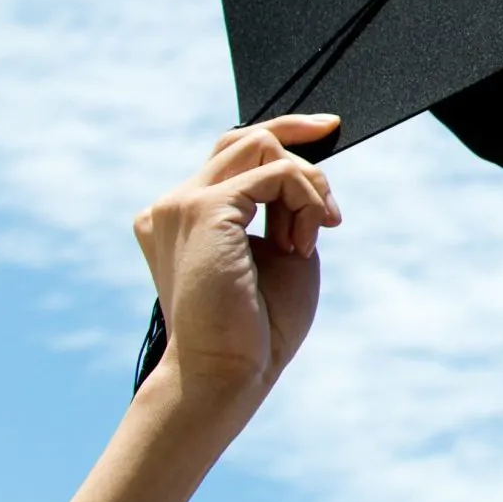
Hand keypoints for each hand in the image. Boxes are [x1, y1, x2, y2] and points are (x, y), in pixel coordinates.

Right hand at [130, 115, 341, 420]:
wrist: (229, 372)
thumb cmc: (257, 327)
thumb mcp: (278, 253)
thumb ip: (282, 209)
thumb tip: (304, 171)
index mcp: (183, 215)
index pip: (233, 150)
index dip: (284, 132)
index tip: (329, 129)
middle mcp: (172, 204)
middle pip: (246, 136)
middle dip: (303, 152)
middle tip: (330, 210)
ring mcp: (182, 204)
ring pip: (261, 146)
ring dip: (306, 185)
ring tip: (311, 237)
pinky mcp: (204, 208)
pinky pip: (276, 172)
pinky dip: (306, 200)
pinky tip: (304, 242)